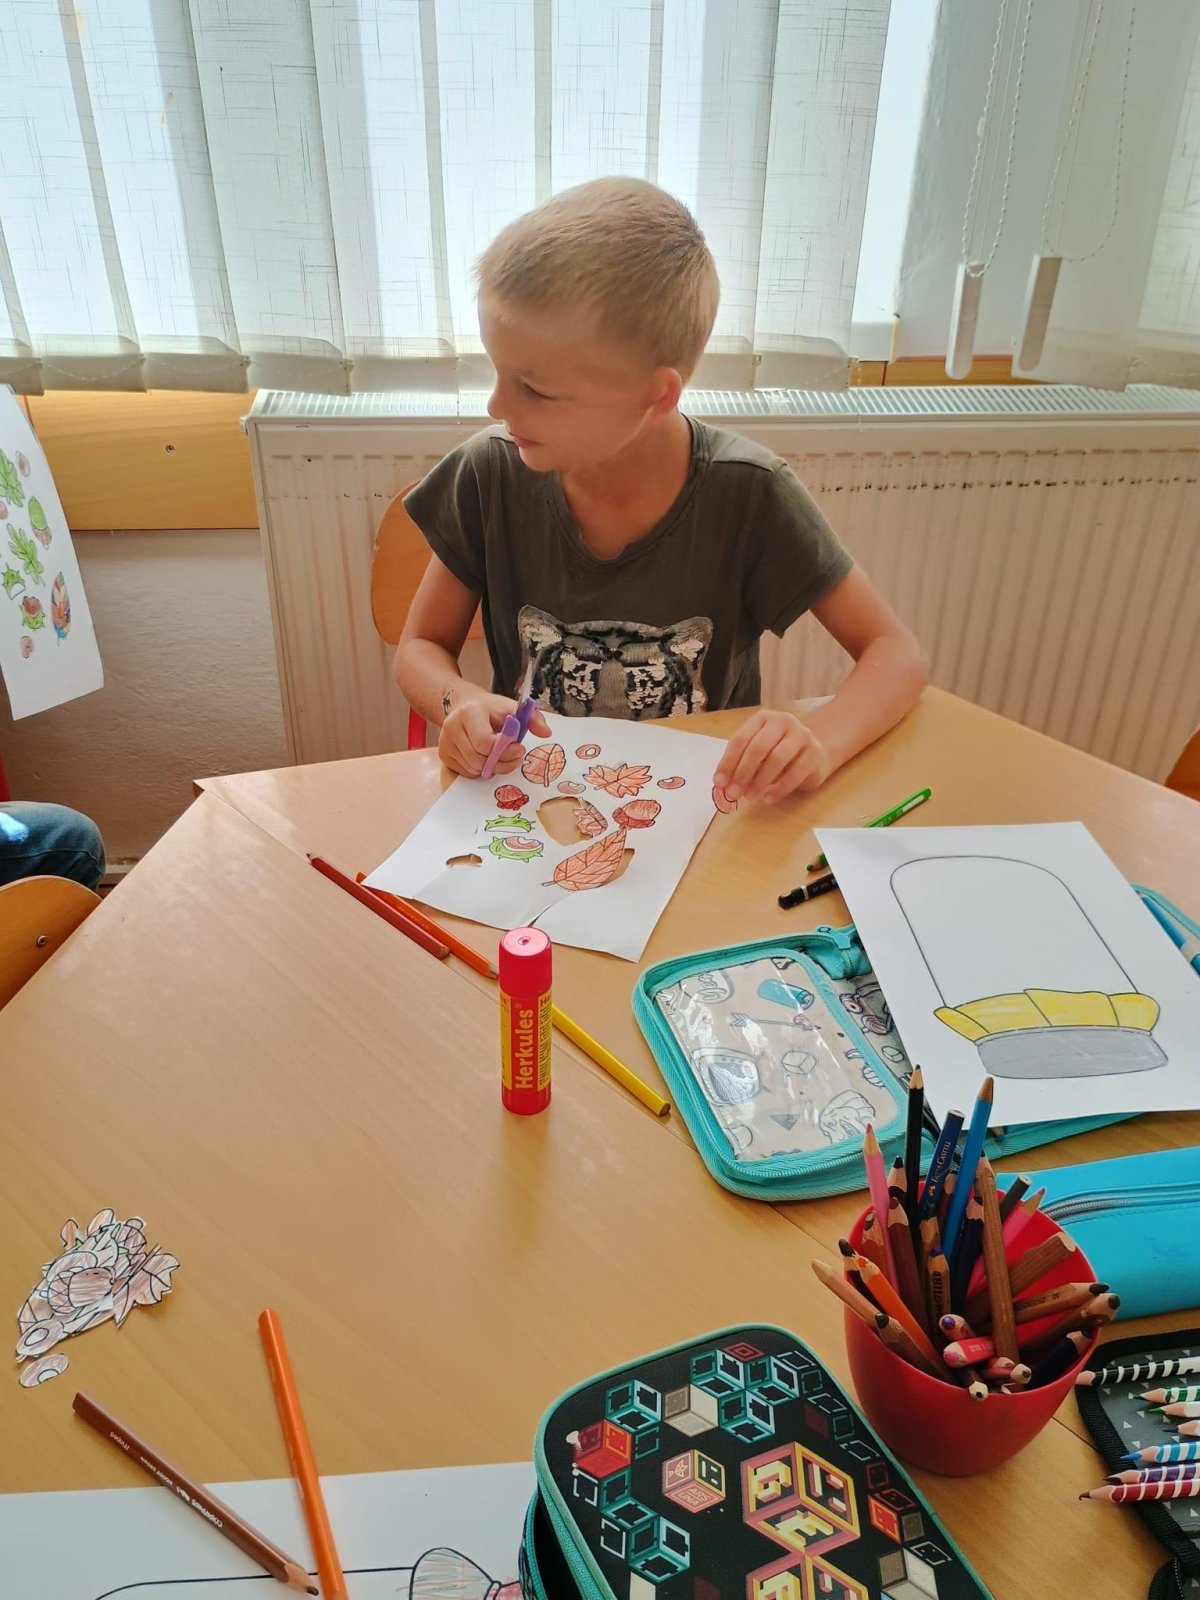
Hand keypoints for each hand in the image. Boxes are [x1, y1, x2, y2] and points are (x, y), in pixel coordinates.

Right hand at [437, 693, 551, 778]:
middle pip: (479, 759)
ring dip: (491, 767)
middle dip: (501, 762)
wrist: (464, 706)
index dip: (505, 750)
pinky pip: (466, 773)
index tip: (519, 747)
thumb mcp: (512, 708)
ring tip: (500, 756)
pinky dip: (480, 770)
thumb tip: (546, 732)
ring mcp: (445, 742)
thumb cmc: (491, 710)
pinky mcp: (443, 754)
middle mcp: (452, 727)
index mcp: (469, 712)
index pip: (484, 742)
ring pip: (473, 768)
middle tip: (514, 757)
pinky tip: (485, 757)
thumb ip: (532, 718)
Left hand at [715, 710, 831, 805]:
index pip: (740, 739)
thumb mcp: (758, 754)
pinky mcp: (814, 753)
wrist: (815, 753)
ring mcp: (801, 735)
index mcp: (762, 718)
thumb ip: (740, 764)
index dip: (728, 762)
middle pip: (758, 747)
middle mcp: (782, 721)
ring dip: (760, 781)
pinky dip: (779, 788)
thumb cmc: (779, 752)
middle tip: (733, 793)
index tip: (719, 783)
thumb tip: (722, 786)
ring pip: (777, 758)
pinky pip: (795, 772)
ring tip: (751, 796)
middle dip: (743, 773)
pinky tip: (768, 799)